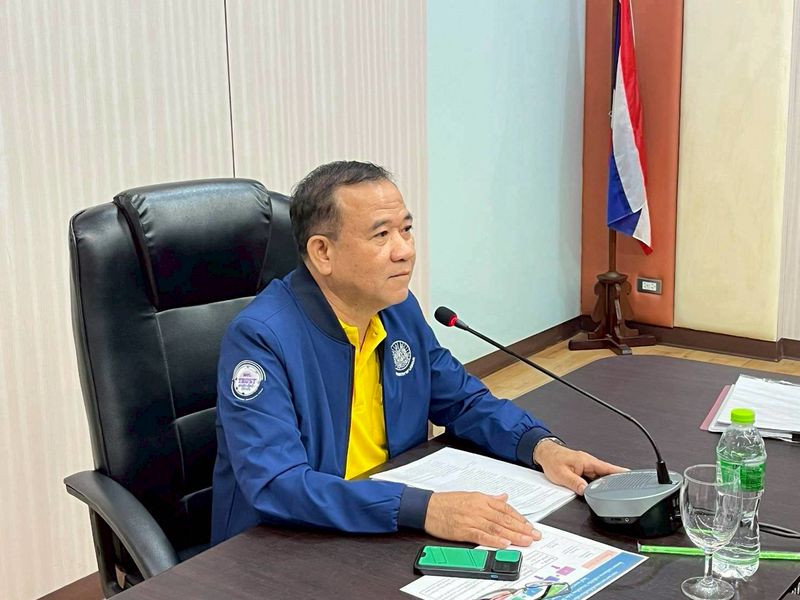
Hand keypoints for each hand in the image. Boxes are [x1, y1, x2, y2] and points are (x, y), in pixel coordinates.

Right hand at [423, 491, 540, 547]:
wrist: (428, 507)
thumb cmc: (446, 501)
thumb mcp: (470, 495)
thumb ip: (489, 499)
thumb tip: (503, 497)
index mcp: (481, 499)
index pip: (505, 508)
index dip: (519, 518)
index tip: (529, 525)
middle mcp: (479, 508)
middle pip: (504, 519)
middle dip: (522, 528)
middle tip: (534, 535)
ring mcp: (472, 519)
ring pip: (497, 527)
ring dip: (513, 535)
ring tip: (526, 540)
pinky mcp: (464, 530)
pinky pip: (482, 535)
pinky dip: (494, 539)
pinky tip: (504, 543)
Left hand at [534, 440, 625, 494]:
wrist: (544, 453)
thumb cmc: (552, 460)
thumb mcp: (562, 475)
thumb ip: (575, 483)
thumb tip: (586, 491)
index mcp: (587, 461)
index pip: (608, 468)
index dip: (621, 473)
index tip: (633, 476)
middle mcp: (588, 463)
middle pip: (606, 473)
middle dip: (616, 481)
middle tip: (625, 489)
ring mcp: (586, 466)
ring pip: (600, 476)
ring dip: (605, 483)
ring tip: (613, 491)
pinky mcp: (582, 469)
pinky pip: (593, 477)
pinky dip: (597, 482)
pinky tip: (598, 489)